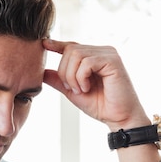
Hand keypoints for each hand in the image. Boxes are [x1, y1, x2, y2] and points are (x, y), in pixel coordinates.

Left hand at [43, 38, 160, 161]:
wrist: (118, 118)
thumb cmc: (99, 105)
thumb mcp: (73, 91)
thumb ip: (59, 80)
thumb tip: (42, 71)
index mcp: (93, 56)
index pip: (72, 46)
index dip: (57, 45)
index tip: (43, 44)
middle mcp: (101, 51)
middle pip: (70, 50)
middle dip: (64, 72)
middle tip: (72, 89)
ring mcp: (108, 54)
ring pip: (76, 55)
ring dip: (72, 76)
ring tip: (81, 90)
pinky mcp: (113, 61)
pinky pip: (87, 62)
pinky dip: (81, 77)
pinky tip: (87, 88)